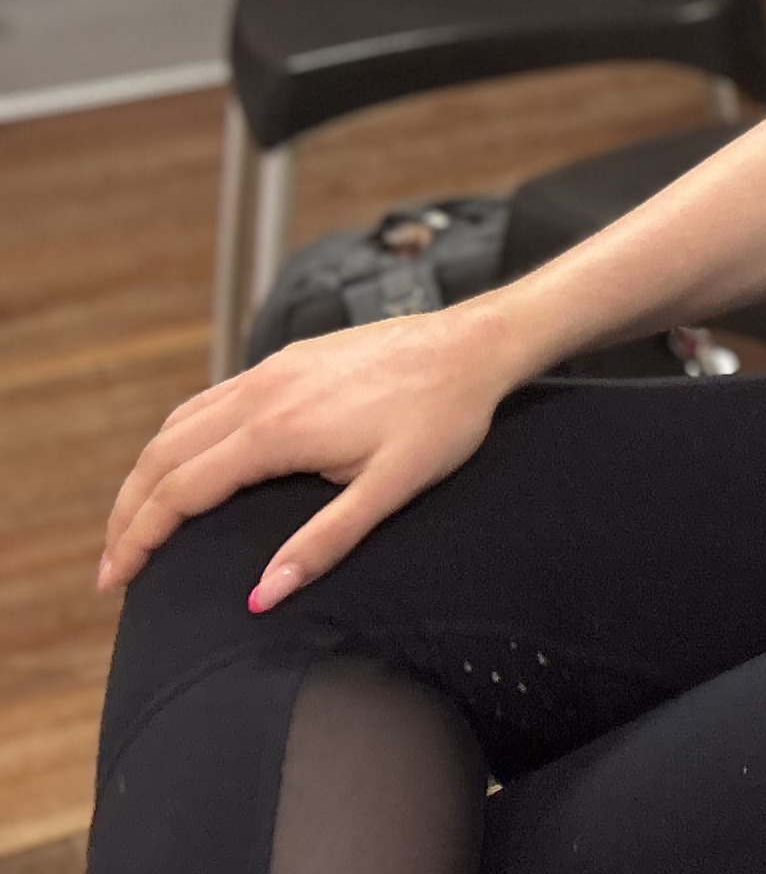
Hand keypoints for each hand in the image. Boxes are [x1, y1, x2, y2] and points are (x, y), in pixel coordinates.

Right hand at [97, 302, 518, 609]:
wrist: (478, 344)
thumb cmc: (445, 416)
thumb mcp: (393, 488)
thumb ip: (324, 542)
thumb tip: (262, 595)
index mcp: (276, 431)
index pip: (179, 492)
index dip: (138, 540)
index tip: (115, 582)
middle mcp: (261, 393)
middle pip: (162, 457)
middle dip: (127, 514)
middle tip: (113, 566)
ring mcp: (273, 370)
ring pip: (179, 424)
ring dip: (147, 475)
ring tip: (136, 523)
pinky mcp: (290, 360)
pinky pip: (210, 399)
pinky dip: (178, 439)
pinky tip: (185, 462)